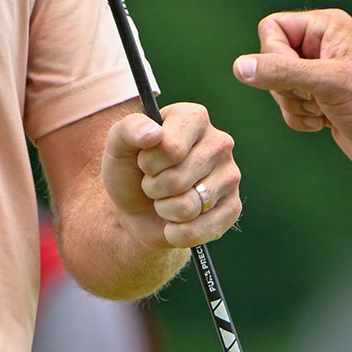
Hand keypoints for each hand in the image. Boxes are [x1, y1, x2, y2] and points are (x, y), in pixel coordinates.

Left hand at [101, 103, 240, 249]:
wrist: (138, 210)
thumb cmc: (131, 171)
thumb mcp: (118, 146)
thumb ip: (128, 130)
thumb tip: (154, 134)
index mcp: (194, 118)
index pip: (171, 148)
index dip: (149, 163)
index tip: (145, 161)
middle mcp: (219, 142)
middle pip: (177, 180)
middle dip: (154, 188)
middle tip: (153, 183)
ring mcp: (230, 175)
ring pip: (188, 207)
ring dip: (165, 210)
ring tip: (165, 200)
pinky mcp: (233, 208)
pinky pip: (201, 230)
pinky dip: (177, 233)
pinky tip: (176, 222)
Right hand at [233, 8, 351, 193]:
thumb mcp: (325, 83)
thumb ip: (280, 72)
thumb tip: (240, 66)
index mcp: (326, 26)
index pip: (271, 28)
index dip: (275, 56)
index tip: (300, 77)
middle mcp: (321, 44)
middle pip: (270, 59)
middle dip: (287, 87)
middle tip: (316, 96)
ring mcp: (318, 72)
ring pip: (275, 85)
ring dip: (294, 105)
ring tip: (324, 110)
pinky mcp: (317, 97)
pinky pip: (285, 105)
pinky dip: (299, 118)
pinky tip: (324, 122)